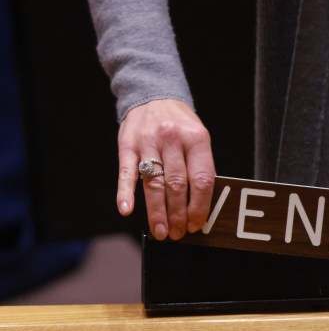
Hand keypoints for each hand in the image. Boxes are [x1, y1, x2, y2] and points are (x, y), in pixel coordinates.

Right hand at [116, 99, 214, 239]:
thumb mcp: (198, 140)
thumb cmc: (180, 126)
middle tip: (178, 234)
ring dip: (157, 211)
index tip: (197, 225)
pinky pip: (126, 172)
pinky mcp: (127, 145)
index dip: (200, 207)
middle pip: (177, 185)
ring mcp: (148, 142)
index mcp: (197, 140)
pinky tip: (126, 209)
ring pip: (154, 183)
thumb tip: (200, 208)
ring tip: (161, 231)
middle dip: (178, 214)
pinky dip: (125, 192)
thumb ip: (200, 168)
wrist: (153, 96)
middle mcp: (172, 139)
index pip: (202, 180)